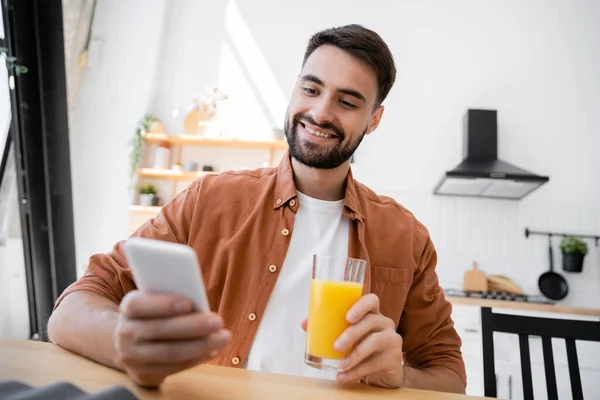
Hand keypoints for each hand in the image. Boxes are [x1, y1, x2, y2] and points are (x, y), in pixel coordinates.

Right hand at [114, 290, 230, 386]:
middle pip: (160, 330)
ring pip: (170, 352)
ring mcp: (132, 356)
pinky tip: (213, 350)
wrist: (130, 343)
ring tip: (223, 338)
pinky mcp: (144, 374)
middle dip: (193, 326)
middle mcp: (126, 333)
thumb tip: (199, 303)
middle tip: (217, 321)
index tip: (189, 303)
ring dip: (201, 345)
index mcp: (128, 308)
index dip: (164, 304)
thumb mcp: (155, 300)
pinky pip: (174, 367)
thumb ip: (172, 299)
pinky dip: (197, 358)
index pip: (139, 305)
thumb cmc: (153, 315)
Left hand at [302, 294, 403, 387]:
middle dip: (352, 334)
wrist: (383, 369)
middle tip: (336, 346)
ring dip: (355, 355)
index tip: (347, 317)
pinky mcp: (394, 358)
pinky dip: (357, 371)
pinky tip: (344, 376)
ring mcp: (392, 339)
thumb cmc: (361, 345)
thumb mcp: (348, 335)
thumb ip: (329, 327)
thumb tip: (305, 323)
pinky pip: (375, 363)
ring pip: (375, 342)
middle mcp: (385, 323)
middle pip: (370, 322)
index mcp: (372, 313)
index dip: (360, 306)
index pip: (371, 300)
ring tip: (341, 365)